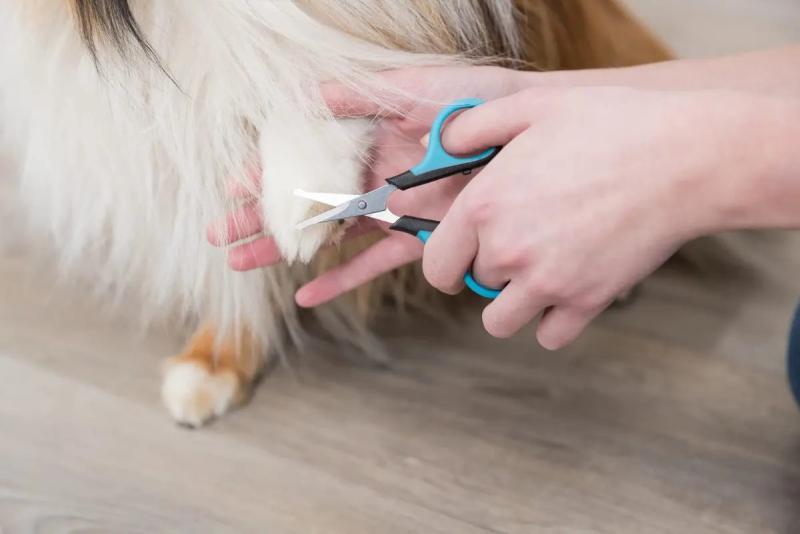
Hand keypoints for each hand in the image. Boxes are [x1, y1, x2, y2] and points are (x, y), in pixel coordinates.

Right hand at [209, 66, 530, 304]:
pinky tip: (307, 297)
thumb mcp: (418, 88)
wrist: (531, 134)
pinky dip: (341, 280)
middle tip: (218, 235)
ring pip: (327, 235)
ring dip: (285, 249)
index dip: (268, 173)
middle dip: (261, 217)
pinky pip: (374, 263)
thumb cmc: (478, 102)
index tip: (233, 187)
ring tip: (240, 262)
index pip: (305, 159)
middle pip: (305, 201)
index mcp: (367, 139)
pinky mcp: (419, 239)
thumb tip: (308, 95)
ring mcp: (392, 211)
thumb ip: (363, 94)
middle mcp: (372, 177)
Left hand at [422, 86, 768, 347]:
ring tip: (538, 271)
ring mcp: (547, 282)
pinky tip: (566, 290)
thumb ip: (472, 127)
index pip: (436, 265)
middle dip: (490, 266)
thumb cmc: (608, 124)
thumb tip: (437, 146)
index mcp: (483, 207)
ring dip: (512, 302)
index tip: (458, 257)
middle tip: (522, 238)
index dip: (444, 262)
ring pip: (501, 321)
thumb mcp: (531, 107)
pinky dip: (553, 321)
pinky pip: (550, 336)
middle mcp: (507, 251)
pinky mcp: (587, 301)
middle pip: (475, 284)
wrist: (683, 158)